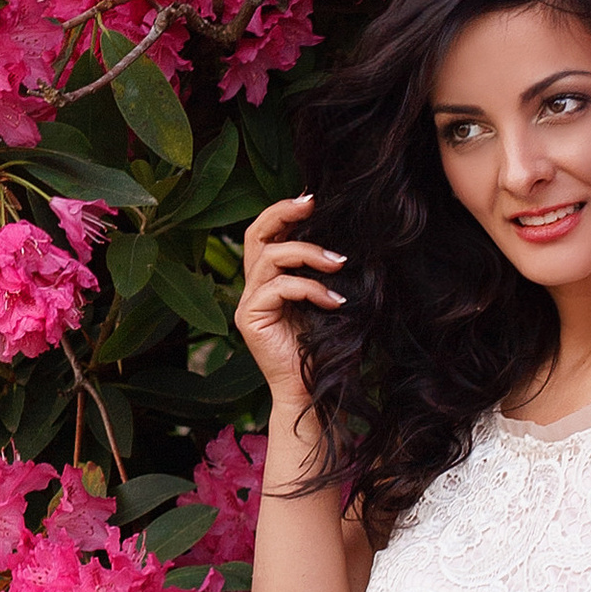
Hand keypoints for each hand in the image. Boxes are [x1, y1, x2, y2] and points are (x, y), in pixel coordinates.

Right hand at [234, 192, 344, 406]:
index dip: (284, 212)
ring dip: (308, 253)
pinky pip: (278, 287)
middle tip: (311, 203)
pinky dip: (309, 288)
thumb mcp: (326, 300)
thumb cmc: (324, 348)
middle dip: (282, 213)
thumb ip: (323, 273)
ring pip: (269, 257)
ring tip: (338, 264)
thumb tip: (343, 240)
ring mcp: (247, 303)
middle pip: (255, 235)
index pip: (267, 234)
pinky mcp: (249, 319)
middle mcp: (252, 288)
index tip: (313, 199)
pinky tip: (334, 302)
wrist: (312, 391)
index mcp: (268, 280)